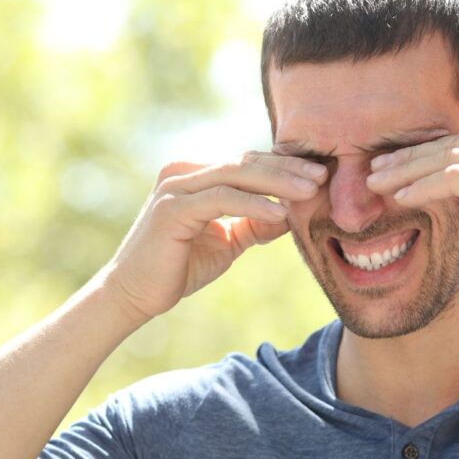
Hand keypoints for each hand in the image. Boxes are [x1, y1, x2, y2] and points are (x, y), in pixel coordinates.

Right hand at [100, 152, 326, 322]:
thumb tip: (291, 214)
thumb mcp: (226, 243)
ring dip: (277, 182)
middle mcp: (183, 173)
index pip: (247, 164)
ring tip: (310, 191)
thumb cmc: (178, 268)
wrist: (134, 295)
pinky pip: (221, 199)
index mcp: (195, 176)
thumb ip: (254, 224)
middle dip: (287, 168)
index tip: (320, 175)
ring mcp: (175, 187)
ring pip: (236, 175)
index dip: (284, 168)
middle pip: (245, 162)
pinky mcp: (172, 208)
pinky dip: (253, 204)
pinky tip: (281, 213)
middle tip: (323, 175)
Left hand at [365, 125, 458, 280]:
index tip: (396, 163)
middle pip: (452, 142)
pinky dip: (424, 187)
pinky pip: (455, 177)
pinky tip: (401, 197)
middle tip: (374, 166)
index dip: (428, 152)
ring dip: (407, 169)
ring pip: (447, 157)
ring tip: (374, 181)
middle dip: (409, 155)